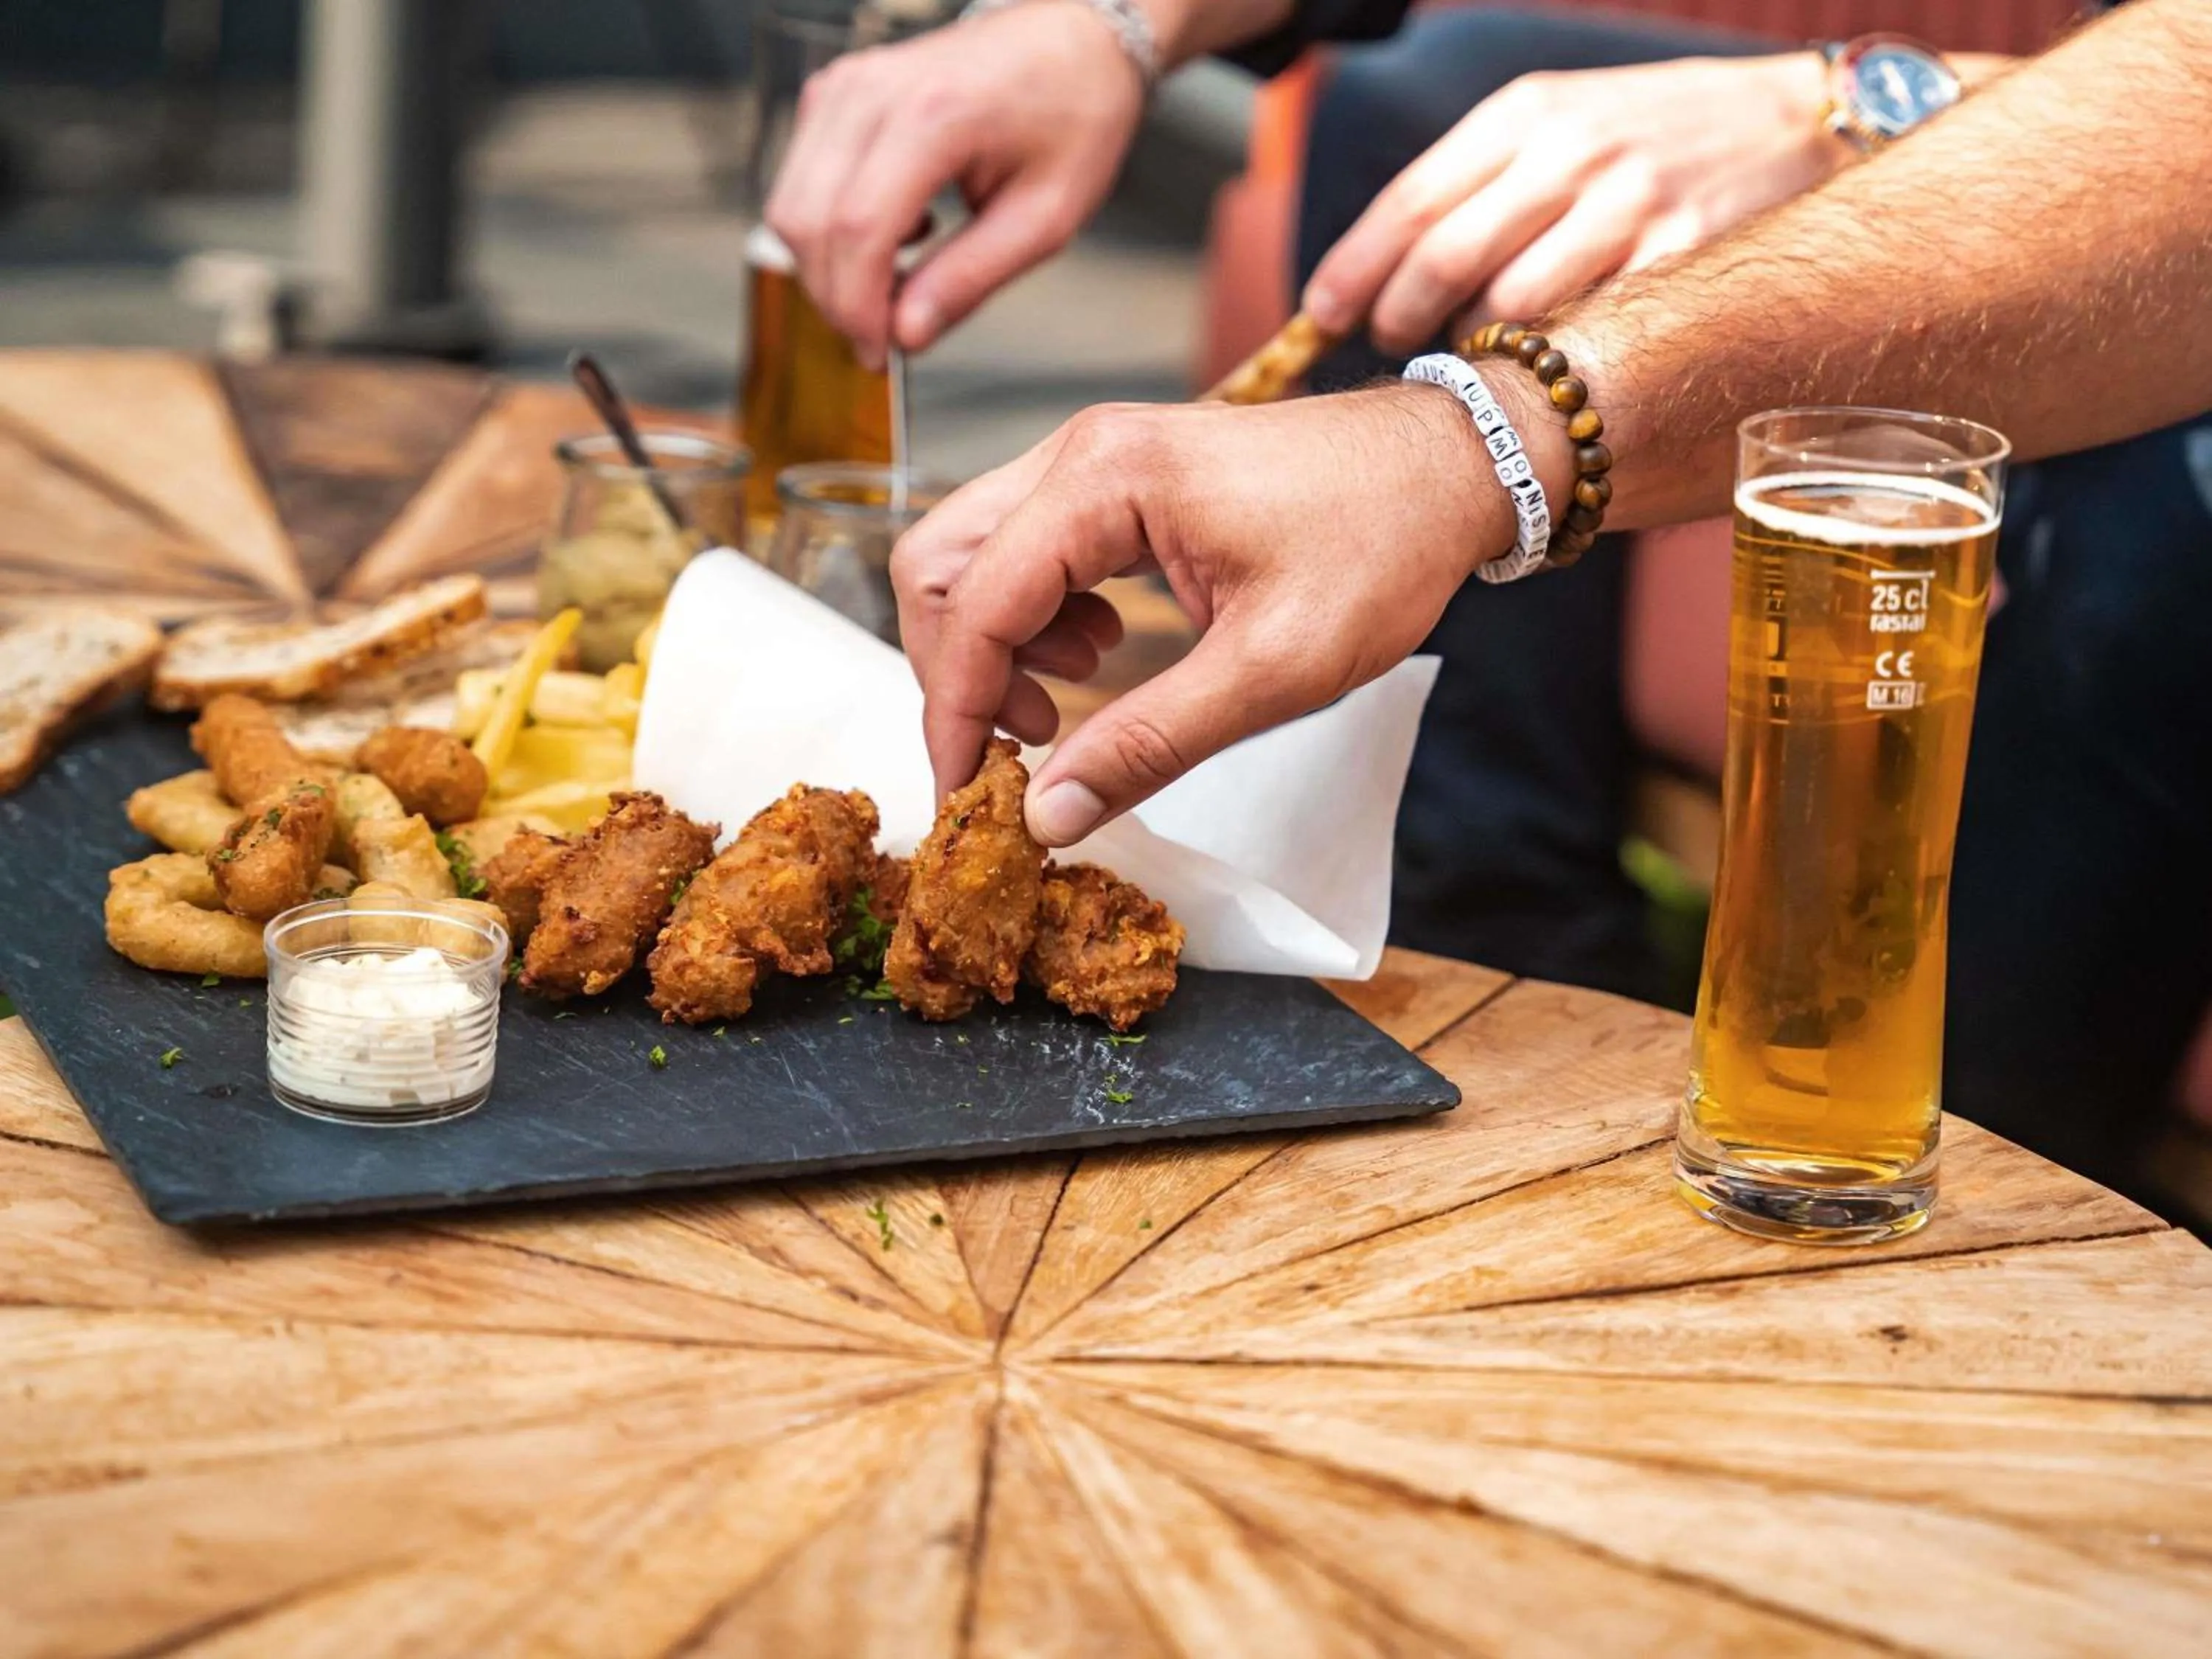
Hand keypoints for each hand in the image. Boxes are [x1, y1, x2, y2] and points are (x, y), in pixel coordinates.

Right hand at [764, 5, 1146, 369]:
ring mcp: (847, 85)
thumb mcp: (1045, 218)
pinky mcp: (836, 92)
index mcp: (934, 115)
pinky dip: (832, 227)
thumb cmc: (1071, 118)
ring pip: (792, 204)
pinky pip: (801, 180)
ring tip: (900, 281)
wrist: (1071, 41)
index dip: (856, 306)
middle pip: (808, 219)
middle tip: (885, 335)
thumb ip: (969, 279)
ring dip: (830, 266)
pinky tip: (898, 229)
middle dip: (836, 297)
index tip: (879, 354)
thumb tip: (906, 336)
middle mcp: (874, 91)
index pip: (857, 227)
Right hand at [893, 383, 1543, 843]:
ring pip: (973, 555)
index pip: (973, 604)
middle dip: (959, 674)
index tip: (965, 798)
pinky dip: (1032, 616)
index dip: (955, 713)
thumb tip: (1046, 815)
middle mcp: (1079, 451)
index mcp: (1104, 479)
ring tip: (1070, 704)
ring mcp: (1094, 457)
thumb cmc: (1381, 550)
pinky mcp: (1116, 477)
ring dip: (994, 645)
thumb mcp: (1273, 669)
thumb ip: (1149, 743)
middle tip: (1018, 755)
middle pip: (939, 565)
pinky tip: (1103, 654)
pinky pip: (1024, 547)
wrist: (1450, 468)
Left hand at [1304, 53, 1844, 354]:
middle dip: (1399, 320)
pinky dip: (1549, 362)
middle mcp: (1572, 152)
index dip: (1354, 270)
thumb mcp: (1562, 121)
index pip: (1411, 201)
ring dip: (1474, 352)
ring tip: (1470, 360)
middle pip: (1444, 260)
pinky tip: (1541, 372)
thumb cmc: (1652, 135)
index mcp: (1527, 114)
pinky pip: (1587, 331)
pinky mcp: (1681, 255)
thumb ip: (1481, 181)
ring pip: (1510, 308)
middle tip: (1391, 348)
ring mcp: (1629, 204)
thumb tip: (1384, 267)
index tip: (1319, 319)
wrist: (1795, 121)